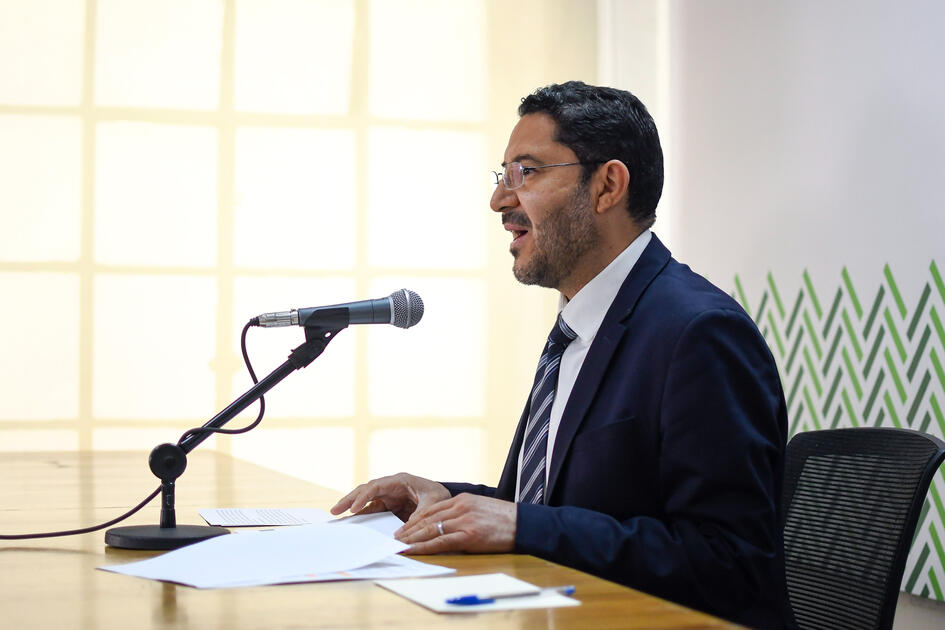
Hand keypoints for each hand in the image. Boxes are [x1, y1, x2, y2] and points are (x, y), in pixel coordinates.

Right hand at [330, 473, 450, 522]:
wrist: (447, 501)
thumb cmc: (441, 497)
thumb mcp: (433, 504)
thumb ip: (418, 517)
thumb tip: (401, 535)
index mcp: (400, 480)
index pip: (376, 486)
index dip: (363, 496)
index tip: (353, 508)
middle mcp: (391, 487)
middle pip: (366, 491)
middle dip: (350, 499)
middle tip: (335, 511)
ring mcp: (389, 496)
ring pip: (366, 501)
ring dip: (352, 508)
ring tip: (337, 517)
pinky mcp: (390, 507)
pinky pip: (373, 511)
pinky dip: (362, 516)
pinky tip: (353, 524)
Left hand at [395, 493, 515, 553]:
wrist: (524, 523)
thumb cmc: (505, 519)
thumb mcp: (481, 508)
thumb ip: (463, 512)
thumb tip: (447, 523)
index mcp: (462, 499)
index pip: (431, 509)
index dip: (415, 519)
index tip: (403, 527)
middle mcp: (460, 507)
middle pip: (427, 518)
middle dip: (408, 529)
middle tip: (395, 537)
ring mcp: (464, 520)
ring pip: (430, 529)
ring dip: (412, 538)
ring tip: (399, 545)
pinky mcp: (469, 535)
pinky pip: (441, 542)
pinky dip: (424, 547)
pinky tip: (413, 550)